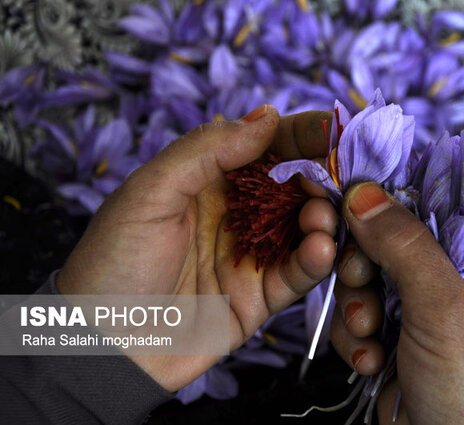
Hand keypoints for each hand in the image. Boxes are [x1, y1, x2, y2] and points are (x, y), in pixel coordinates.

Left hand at [56, 106, 338, 391]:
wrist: (100, 347)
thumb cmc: (114, 262)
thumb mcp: (150, 193)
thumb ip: (207, 149)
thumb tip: (267, 114)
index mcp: (206, 181)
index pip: (262, 147)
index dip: (298, 134)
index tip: (332, 129)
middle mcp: (235, 214)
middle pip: (292, 185)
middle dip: (319, 177)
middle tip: (339, 178)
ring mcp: (250, 256)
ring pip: (302, 228)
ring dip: (321, 217)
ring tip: (320, 217)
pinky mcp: (259, 297)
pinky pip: (296, 274)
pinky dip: (314, 260)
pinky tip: (318, 248)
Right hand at [331, 182, 463, 424]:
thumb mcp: (444, 309)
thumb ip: (405, 246)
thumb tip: (362, 191)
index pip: (437, 201)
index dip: (392, 197)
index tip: (352, 199)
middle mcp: (455, 274)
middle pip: (389, 237)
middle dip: (365, 264)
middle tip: (360, 282)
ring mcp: (421, 305)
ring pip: (366, 274)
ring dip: (356, 305)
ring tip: (370, 336)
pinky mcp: (394, 333)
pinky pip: (357, 311)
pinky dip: (354, 334)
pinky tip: (370, 360)